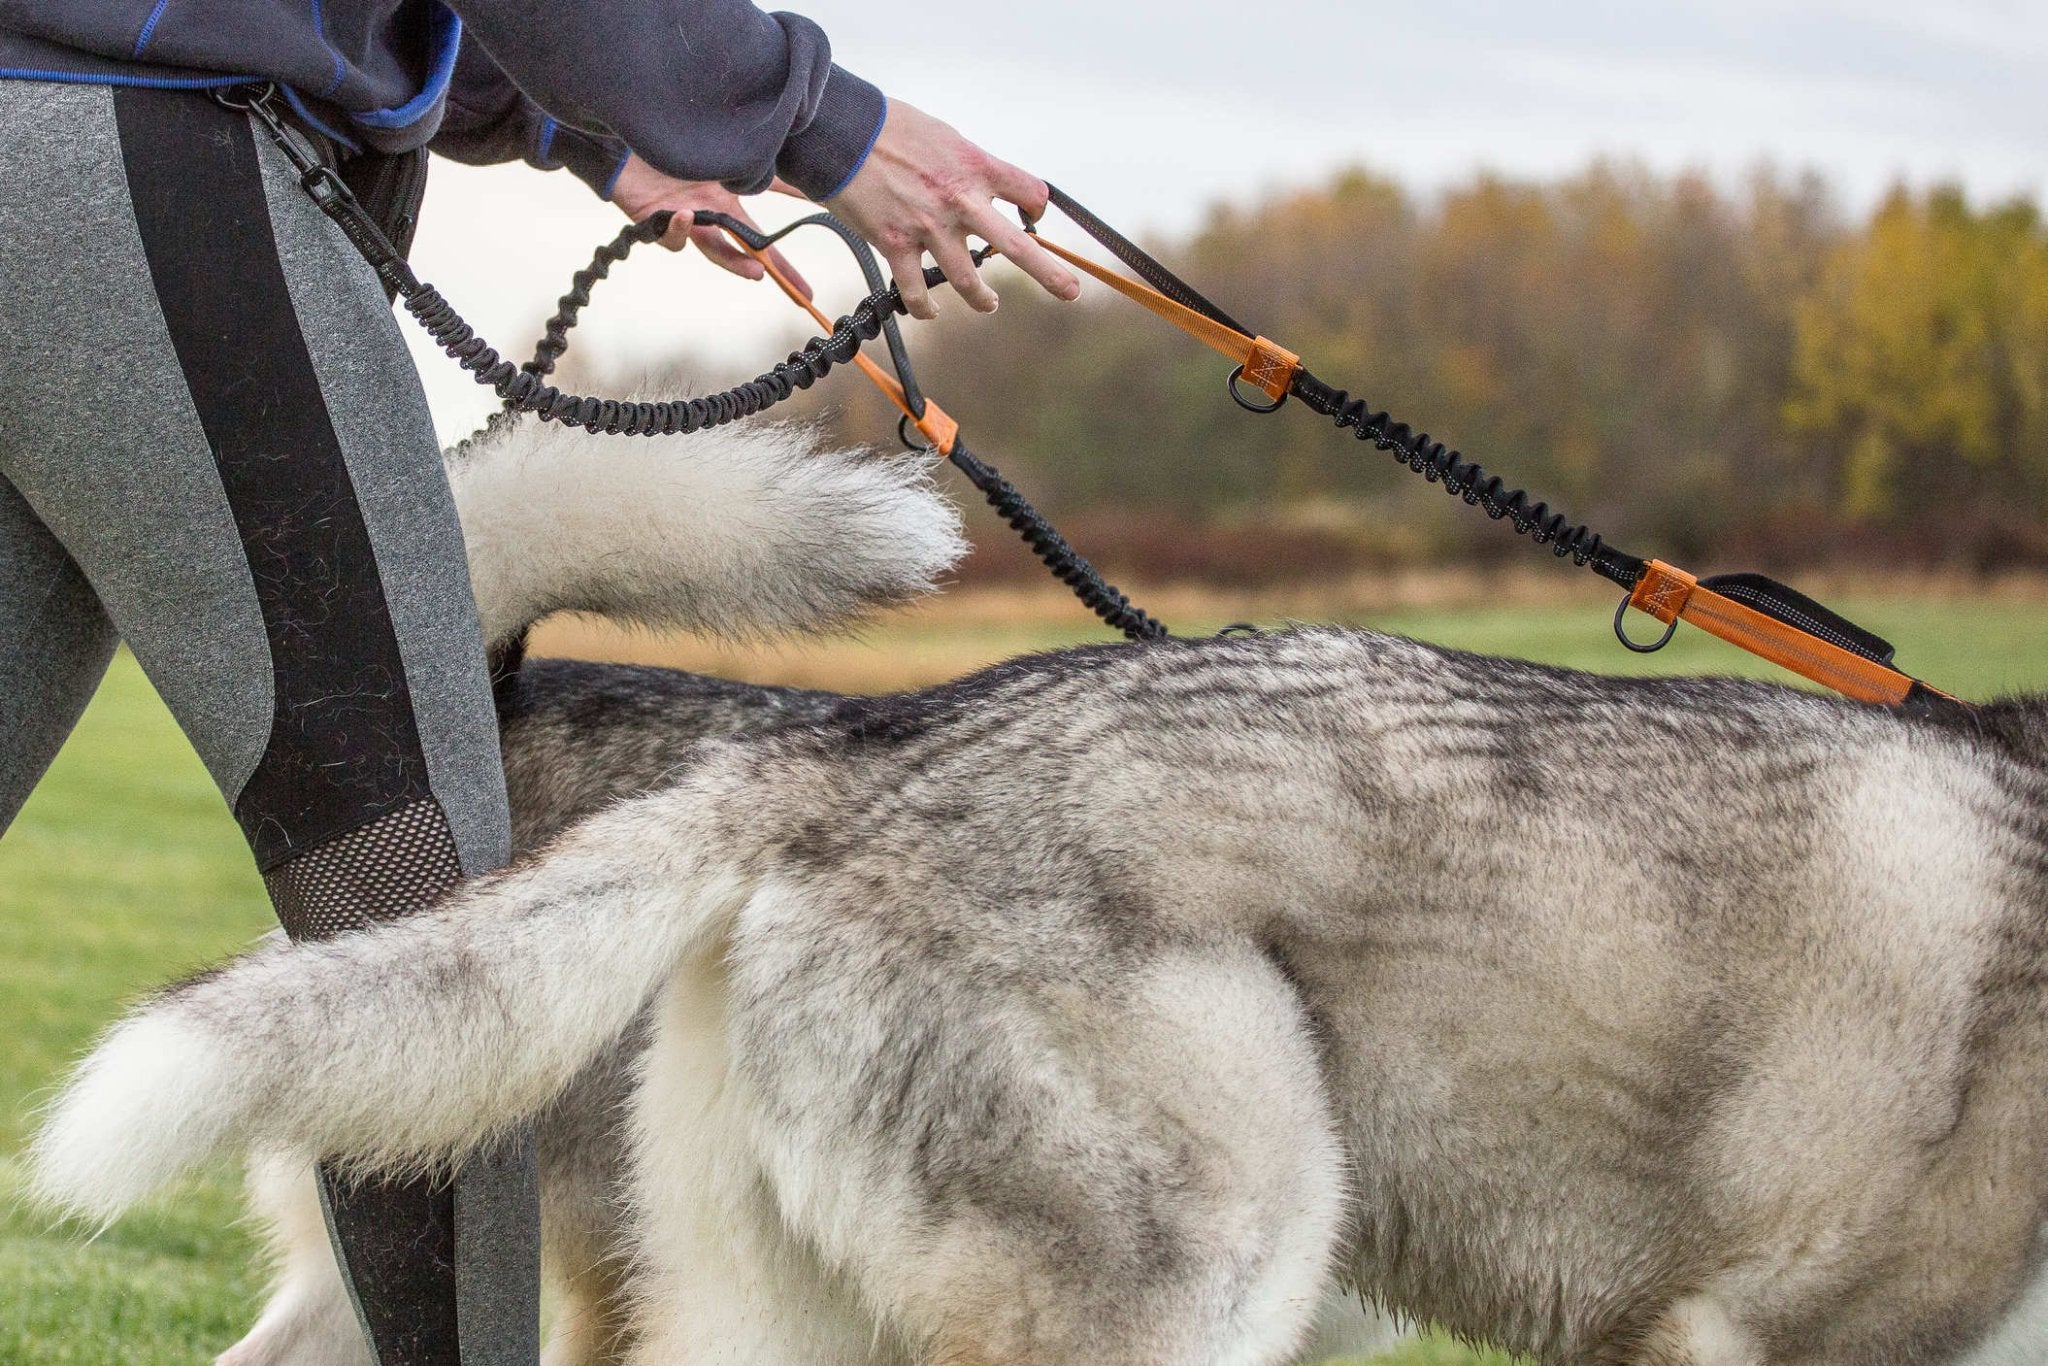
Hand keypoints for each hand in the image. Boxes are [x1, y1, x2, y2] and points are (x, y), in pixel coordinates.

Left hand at [608, 155, 811, 298]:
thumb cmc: (678, 143)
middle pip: (741, 252)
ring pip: (710, 249)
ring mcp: (684, 222)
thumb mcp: (730, 154)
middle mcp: (708, 218)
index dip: (785, 268)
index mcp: (728, 207)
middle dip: (762, 268)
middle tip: (775, 279)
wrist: (631, 133)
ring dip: (731, 260)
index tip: (806, 293)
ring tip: (753, 268)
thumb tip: (805, 179)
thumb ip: (765, 172)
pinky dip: (678, 228)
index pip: (763, 242)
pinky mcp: (654, 221)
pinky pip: (670, 234)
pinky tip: (685, 215)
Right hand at [823, 100, 1080, 320]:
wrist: (840, 132)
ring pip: (969, 280)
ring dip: (982, 298)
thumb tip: (977, 181)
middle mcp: (960, 201)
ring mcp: (929, 227)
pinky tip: (930, 313)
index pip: (1028, 192)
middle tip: (1071, 290)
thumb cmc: (888, 126)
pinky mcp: (895, 245)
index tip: (1031, 213)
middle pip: (1017, 246)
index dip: (1035, 205)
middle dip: (1049, 272)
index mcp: (975, 167)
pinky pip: (915, 291)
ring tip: (988, 304)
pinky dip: (924, 308)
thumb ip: (965, 164)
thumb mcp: (942, 134)